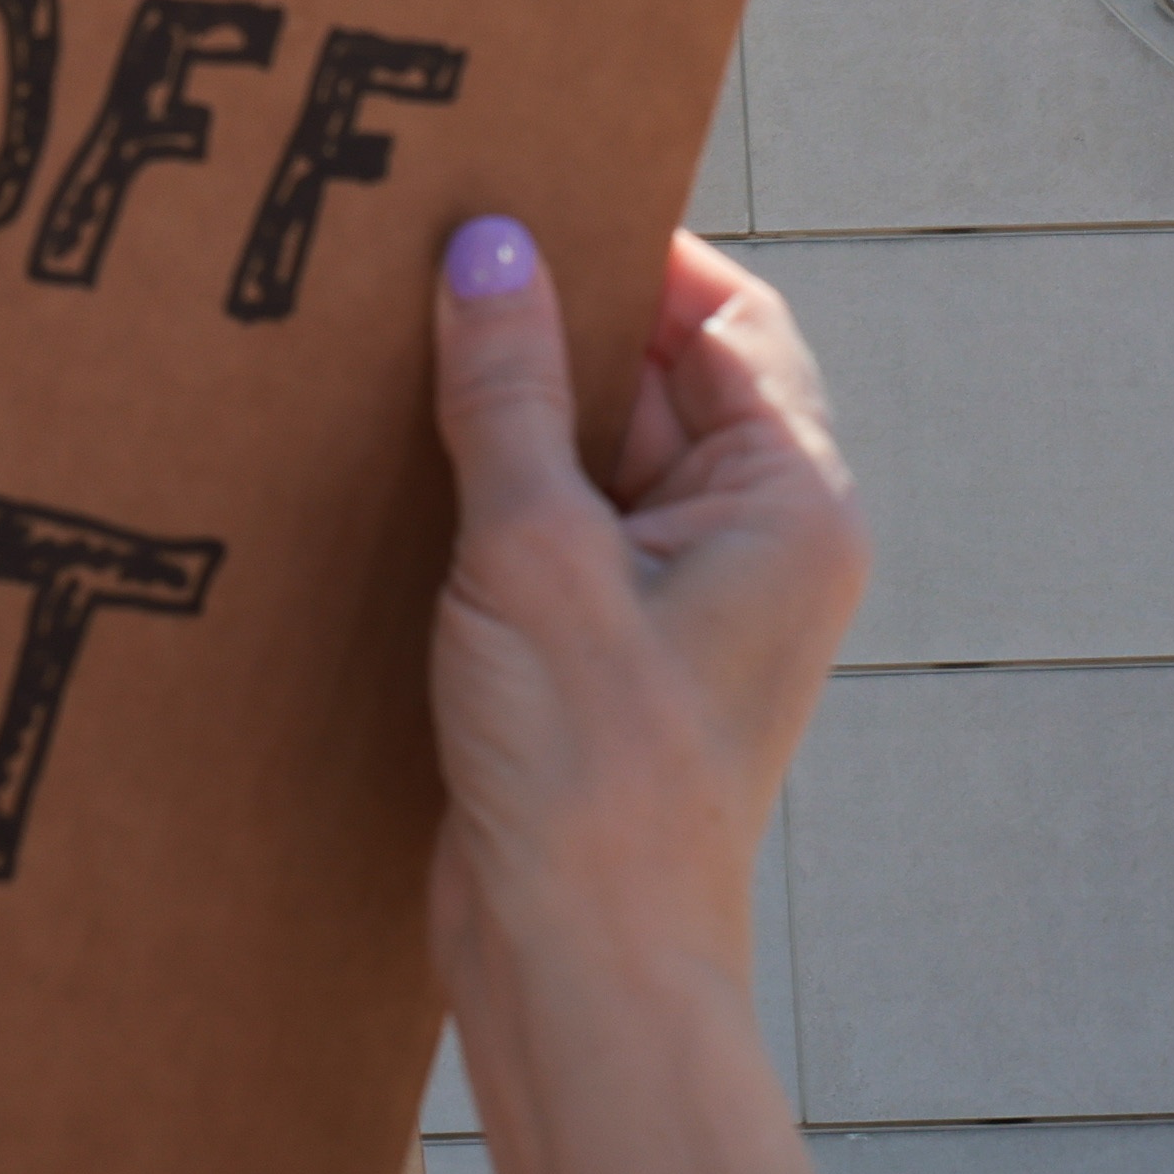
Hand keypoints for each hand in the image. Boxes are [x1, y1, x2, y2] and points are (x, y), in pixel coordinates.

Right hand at [424, 223, 858, 1173]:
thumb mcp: (533, 557)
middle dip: (542, 328)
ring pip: (586, 454)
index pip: (725, 317)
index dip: (628, 252)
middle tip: (424, 257)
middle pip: (650, 377)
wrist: (581, 972)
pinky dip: (478, 495)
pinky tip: (385, 467)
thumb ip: (505, 395)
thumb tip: (488, 247)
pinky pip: (546, 531)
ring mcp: (675, 602)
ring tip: (384, 354)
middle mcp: (752, 542)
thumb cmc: (592, 778)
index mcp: (789, 503)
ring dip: (496, 415)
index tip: (519, 202)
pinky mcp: (600, 653)